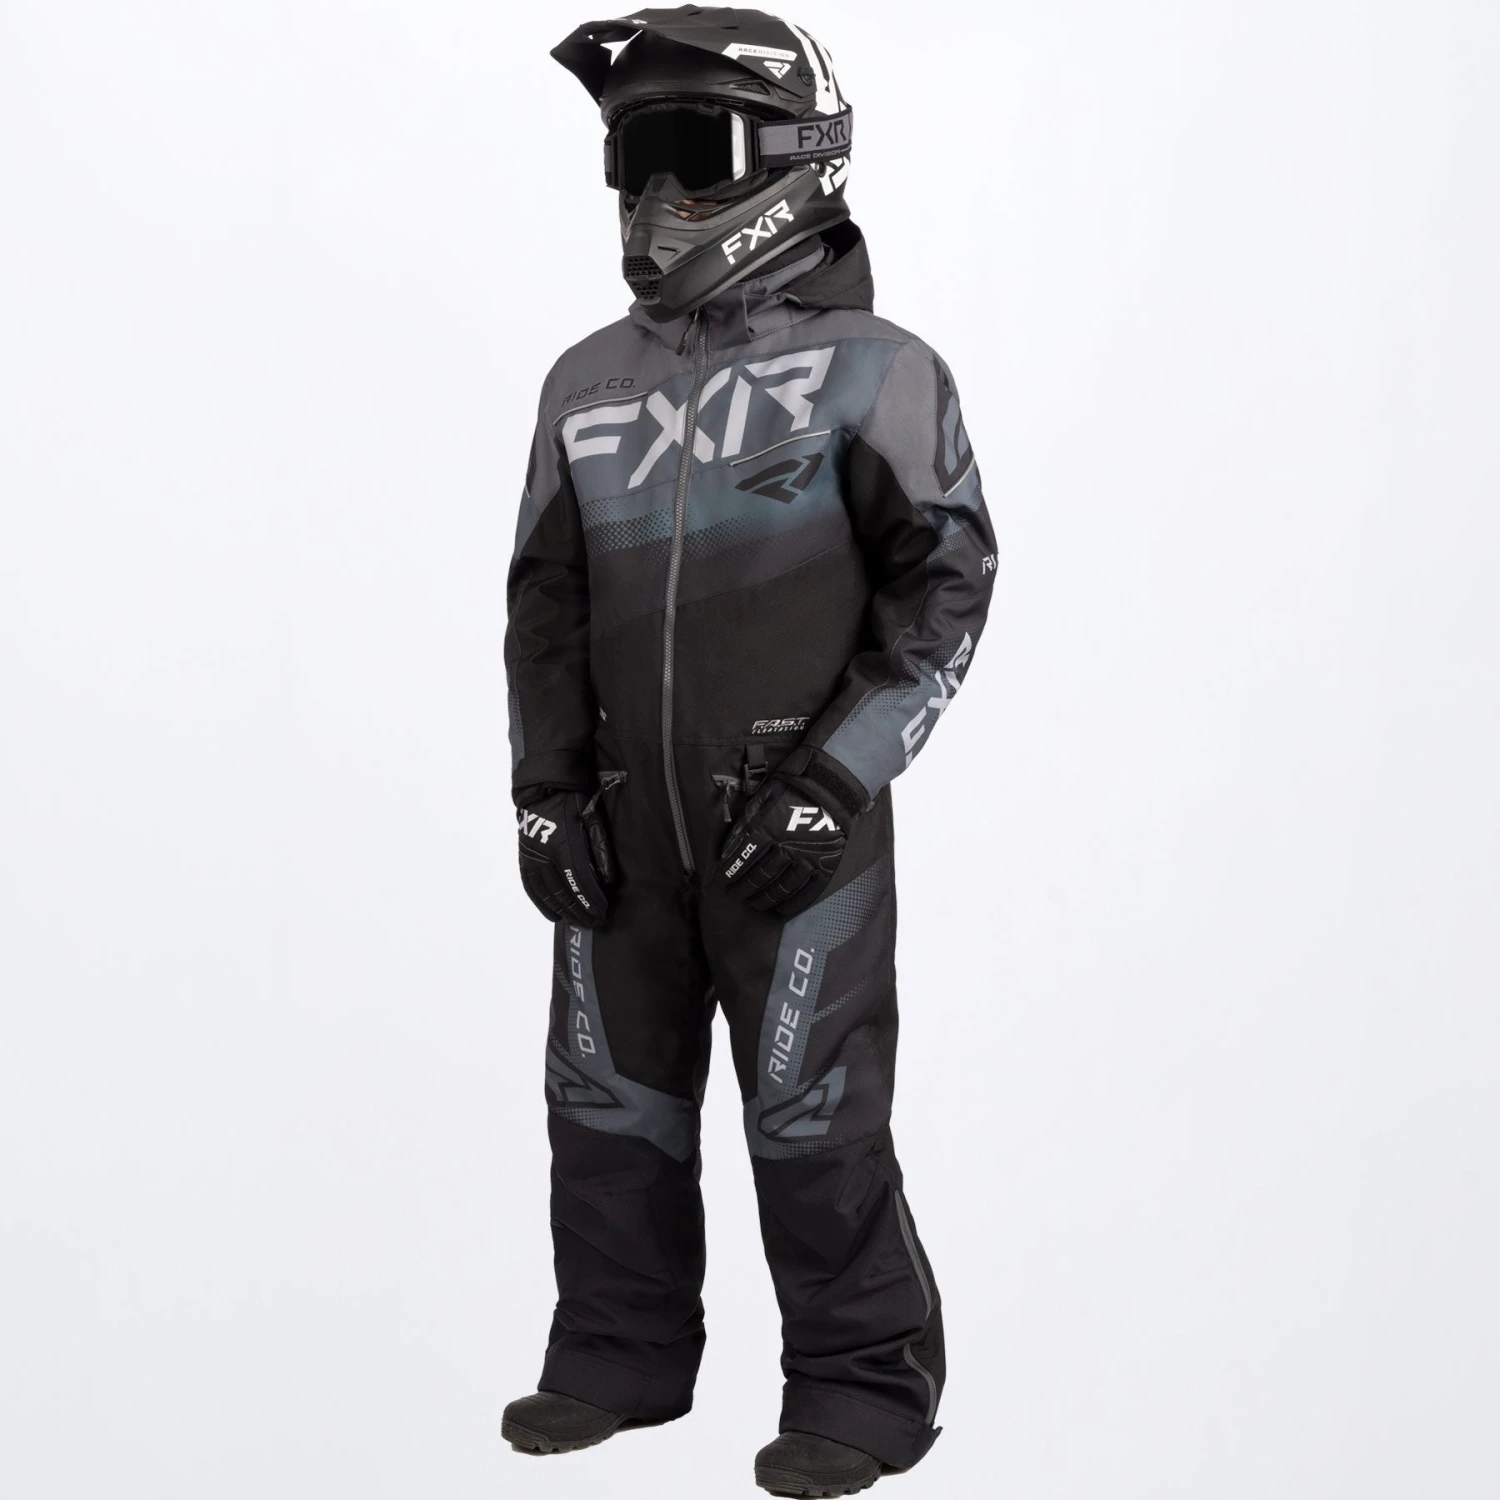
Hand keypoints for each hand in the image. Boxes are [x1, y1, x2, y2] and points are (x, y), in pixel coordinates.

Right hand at [517, 787, 614, 925]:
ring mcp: (532, 858)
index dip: (592, 901)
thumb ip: (600, 850)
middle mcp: (545, 855)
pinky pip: (531, 888)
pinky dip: (542, 904)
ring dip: (564, 912)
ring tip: (577, 922)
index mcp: (564, 845)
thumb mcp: (593, 819)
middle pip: (565, 893)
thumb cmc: (574, 801)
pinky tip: (553, 915)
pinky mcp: (524, 859)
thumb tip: (608, 882)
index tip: (602, 913)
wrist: (544, 788)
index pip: (581, 881)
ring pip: (548, 894)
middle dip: (581, 911)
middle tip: (594, 923)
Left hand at [717, 775, 849, 917]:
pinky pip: (807, 892)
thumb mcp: (764, 797)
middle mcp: (787, 847)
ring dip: (764, 900)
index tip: (722, 881)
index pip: (742, 858)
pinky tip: (781, 909)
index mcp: (769, 828)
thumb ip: (746, 822)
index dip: (729, 873)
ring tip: (754, 902)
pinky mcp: (825, 866)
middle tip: (735, 894)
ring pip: (781, 889)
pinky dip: (792, 904)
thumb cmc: (794, 789)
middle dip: (743, 889)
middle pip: (759, 878)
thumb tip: (730, 848)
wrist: (833, 788)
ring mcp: (808, 859)